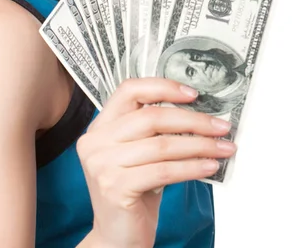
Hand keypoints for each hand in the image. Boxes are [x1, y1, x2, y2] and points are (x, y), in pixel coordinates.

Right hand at [76, 78, 235, 247]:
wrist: (117, 238)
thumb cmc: (132, 194)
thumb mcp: (138, 156)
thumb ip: (153, 133)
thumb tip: (198, 116)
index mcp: (99, 126)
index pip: (128, 90)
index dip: (162, 87)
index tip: (193, 94)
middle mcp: (95, 141)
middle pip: (150, 117)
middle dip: (192, 120)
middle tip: (220, 126)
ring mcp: (102, 163)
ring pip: (161, 145)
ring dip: (199, 145)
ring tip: (223, 148)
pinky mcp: (115, 187)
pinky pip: (163, 171)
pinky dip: (192, 168)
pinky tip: (209, 167)